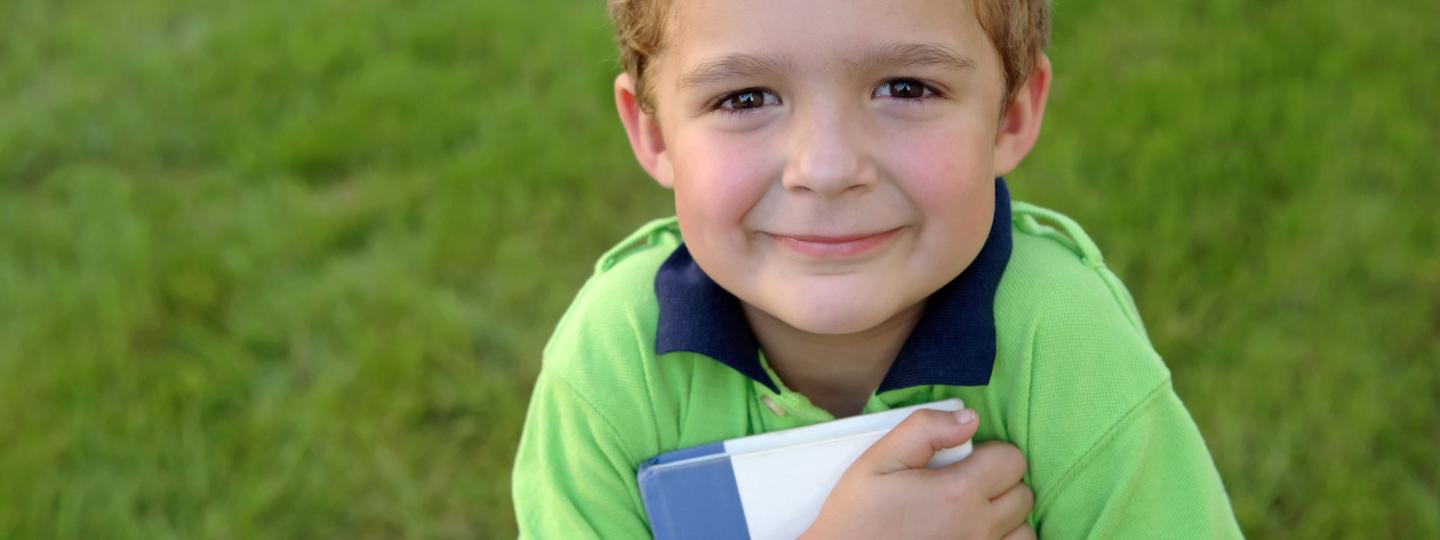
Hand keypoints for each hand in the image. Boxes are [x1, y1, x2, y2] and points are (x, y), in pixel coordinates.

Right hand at [799, 409, 1034, 539]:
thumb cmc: (857, 516)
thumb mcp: (878, 460)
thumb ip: (924, 429)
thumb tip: (970, 419)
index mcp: (958, 493)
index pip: (1012, 460)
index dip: (990, 454)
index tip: (963, 461)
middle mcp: (978, 528)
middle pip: (1022, 494)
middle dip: (999, 483)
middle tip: (963, 485)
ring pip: (1023, 529)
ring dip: (1006, 518)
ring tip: (970, 513)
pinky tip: (973, 534)